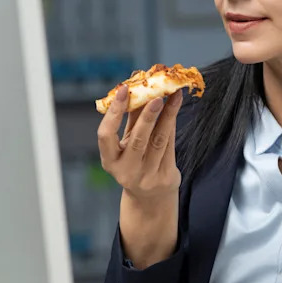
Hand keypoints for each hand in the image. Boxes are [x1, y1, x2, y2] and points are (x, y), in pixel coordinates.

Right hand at [97, 86, 183, 201]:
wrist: (151, 197)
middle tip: (157, 96)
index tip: (124, 90)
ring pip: (159, 141)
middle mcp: (126, 171)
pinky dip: (172, 126)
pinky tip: (175, 109)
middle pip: (138, 140)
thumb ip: (131, 119)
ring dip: (167, 116)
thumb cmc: (136, 161)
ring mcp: (147, 177)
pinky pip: (170, 146)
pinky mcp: (165, 178)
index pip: (106, 135)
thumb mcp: (127, 143)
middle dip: (147, 116)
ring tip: (174, 96)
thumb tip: (137, 85)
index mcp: (110, 161)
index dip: (114, 112)